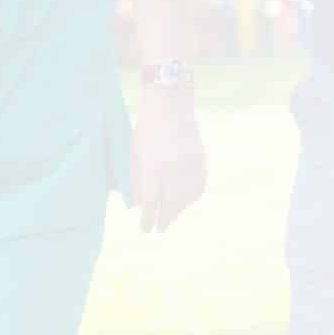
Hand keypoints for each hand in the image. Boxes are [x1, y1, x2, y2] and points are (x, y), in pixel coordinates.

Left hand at [129, 85, 206, 233]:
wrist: (170, 104)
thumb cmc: (146, 129)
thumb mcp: (134, 153)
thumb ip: (134, 180)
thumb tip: (135, 205)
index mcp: (152, 165)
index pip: (150, 202)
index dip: (147, 219)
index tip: (145, 229)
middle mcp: (173, 167)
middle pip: (171, 203)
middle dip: (164, 219)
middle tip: (159, 229)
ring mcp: (189, 163)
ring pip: (187, 197)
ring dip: (179, 209)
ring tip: (170, 215)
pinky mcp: (200, 159)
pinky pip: (198, 186)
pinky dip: (191, 196)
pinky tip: (184, 200)